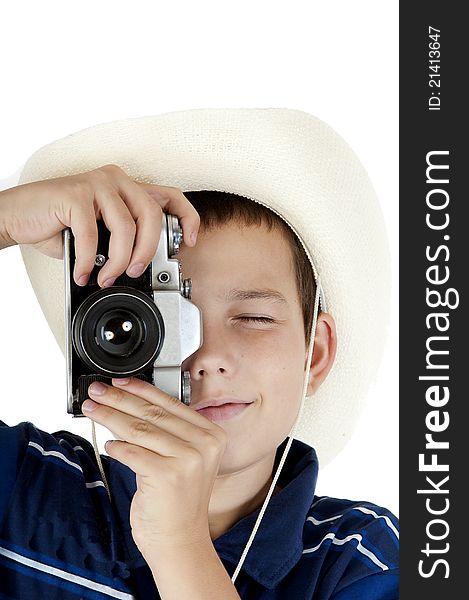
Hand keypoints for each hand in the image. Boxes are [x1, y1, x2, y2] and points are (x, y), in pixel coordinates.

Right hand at [0, 164, 199, 286]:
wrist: (18, 216)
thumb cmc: (59, 225)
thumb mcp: (101, 234)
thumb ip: (124, 240)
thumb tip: (144, 266)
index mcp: (127, 188)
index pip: (170, 196)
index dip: (187, 218)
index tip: (190, 242)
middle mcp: (116, 180)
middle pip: (152, 215)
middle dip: (148, 252)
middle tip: (135, 272)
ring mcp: (96, 184)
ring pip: (126, 228)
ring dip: (119, 262)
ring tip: (106, 278)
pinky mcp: (75, 193)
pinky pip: (93, 236)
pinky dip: (89, 262)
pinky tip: (84, 273)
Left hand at [82, 377, 227, 556]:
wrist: (179, 541)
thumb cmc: (177, 501)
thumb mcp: (183, 459)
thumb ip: (167, 432)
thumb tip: (129, 403)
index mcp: (211, 435)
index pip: (170, 403)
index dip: (140, 390)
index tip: (119, 383)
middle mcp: (204, 444)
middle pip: (152, 412)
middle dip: (119, 399)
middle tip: (98, 392)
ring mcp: (188, 460)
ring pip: (139, 428)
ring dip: (110, 416)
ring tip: (93, 410)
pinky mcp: (167, 475)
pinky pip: (132, 452)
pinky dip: (117, 447)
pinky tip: (109, 445)